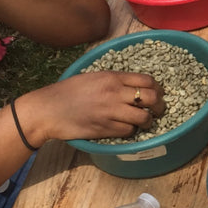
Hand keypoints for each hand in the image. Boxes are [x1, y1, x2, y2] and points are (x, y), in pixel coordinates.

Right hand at [20, 71, 166, 147]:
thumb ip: (116, 79)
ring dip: (148, 121)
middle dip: (159, 105)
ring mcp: (110, 112)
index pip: (147, 80)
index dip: (158, 88)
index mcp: (113, 77)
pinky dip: (132, 131)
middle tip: (159, 109)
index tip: (159, 93)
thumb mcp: (94, 76)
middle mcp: (115, 93)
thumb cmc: (69, 91)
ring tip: (146, 122)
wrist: (47, 110)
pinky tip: (128, 128)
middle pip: (151, 98)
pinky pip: (128, 131)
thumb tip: (136, 85)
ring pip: (143, 118)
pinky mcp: (104, 129)